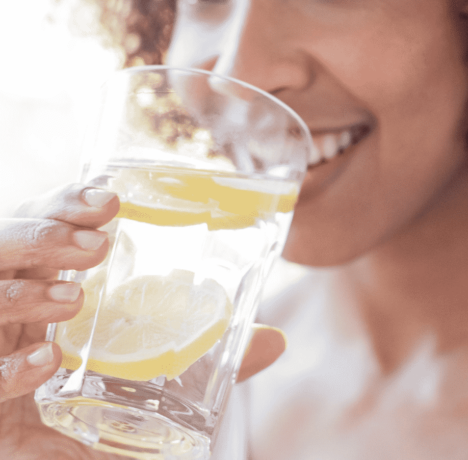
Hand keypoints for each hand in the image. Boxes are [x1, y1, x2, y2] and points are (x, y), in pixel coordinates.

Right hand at [0, 183, 285, 458]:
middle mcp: (12, 297)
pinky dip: (9, 369)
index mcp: (49, 273)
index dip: (71, 203)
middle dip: (44, 237)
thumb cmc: (96, 385)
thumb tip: (273, 341)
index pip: (49, 219)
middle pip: (6, 244)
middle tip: (96, 247)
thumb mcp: (147, 358)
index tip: (111, 199)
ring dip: (24, 295)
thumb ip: (202, 351)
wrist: (53, 443)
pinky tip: (46, 360)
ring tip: (73, 299)